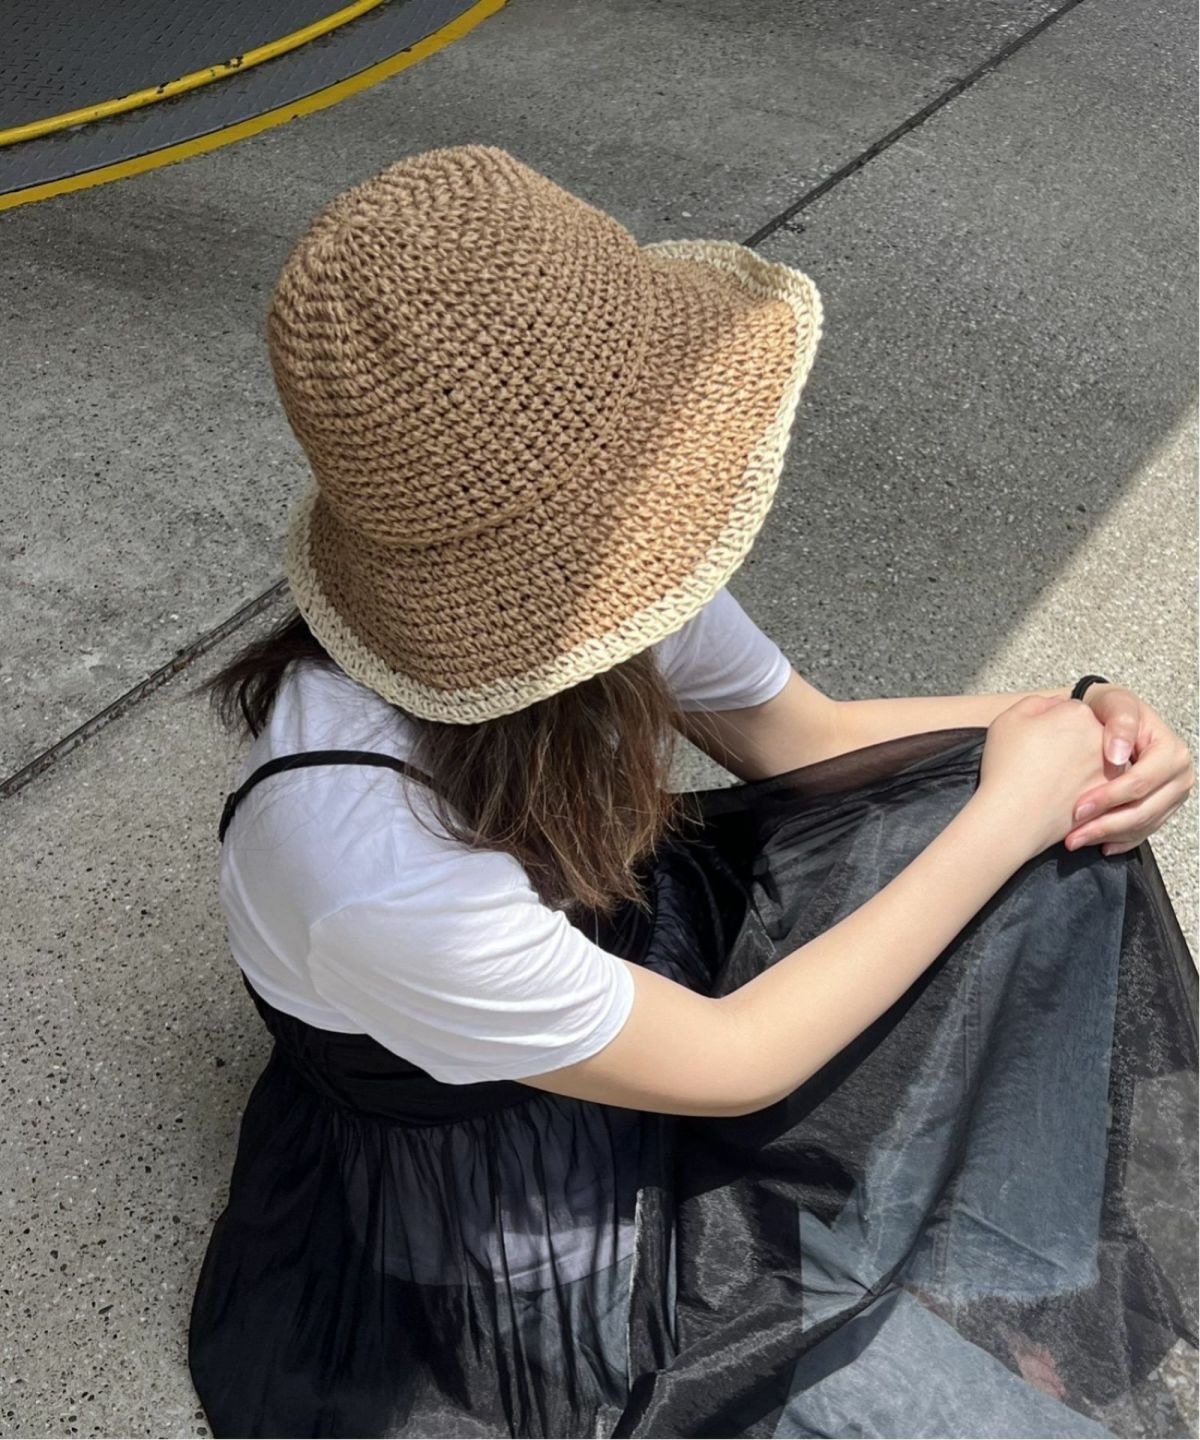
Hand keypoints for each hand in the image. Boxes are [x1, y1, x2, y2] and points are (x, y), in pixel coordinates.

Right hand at [976, 694, 1112, 861]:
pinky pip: (1097, 788)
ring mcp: (1108, 770)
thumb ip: (1036, 703)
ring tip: (1050, 782)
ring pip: (1094, 761)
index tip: (1035, 740)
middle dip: (1069, 744)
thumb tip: (1054, 705)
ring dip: (1078, 768)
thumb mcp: (1008, 719)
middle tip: (1042, 761)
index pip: (1068, 711)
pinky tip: (1060, 799)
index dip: (1048, 725)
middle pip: (1085, 734)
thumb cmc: (1008, 766)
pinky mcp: (1108, 798)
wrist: (1014, 816)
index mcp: (1079, 713)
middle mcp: (1101, 738)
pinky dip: (1082, 792)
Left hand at [1063, 684, 1195, 854]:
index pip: (1141, 783)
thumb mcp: (1115, 704)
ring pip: (1143, 825)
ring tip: (1074, 841)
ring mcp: (1173, 795)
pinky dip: (1120, 840)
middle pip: (1144, 810)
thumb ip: (1119, 722)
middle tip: (1072, 835)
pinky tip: (1098, 844)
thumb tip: (1118, 755)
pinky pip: (1144, 831)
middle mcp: (1179, 776)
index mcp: (1171, 752)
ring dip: (1108, 836)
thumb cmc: (1111, 709)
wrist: (1111, 717)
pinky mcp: (1163, 808)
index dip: (1109, 797)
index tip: (1078, 808)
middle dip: (1106, 825)